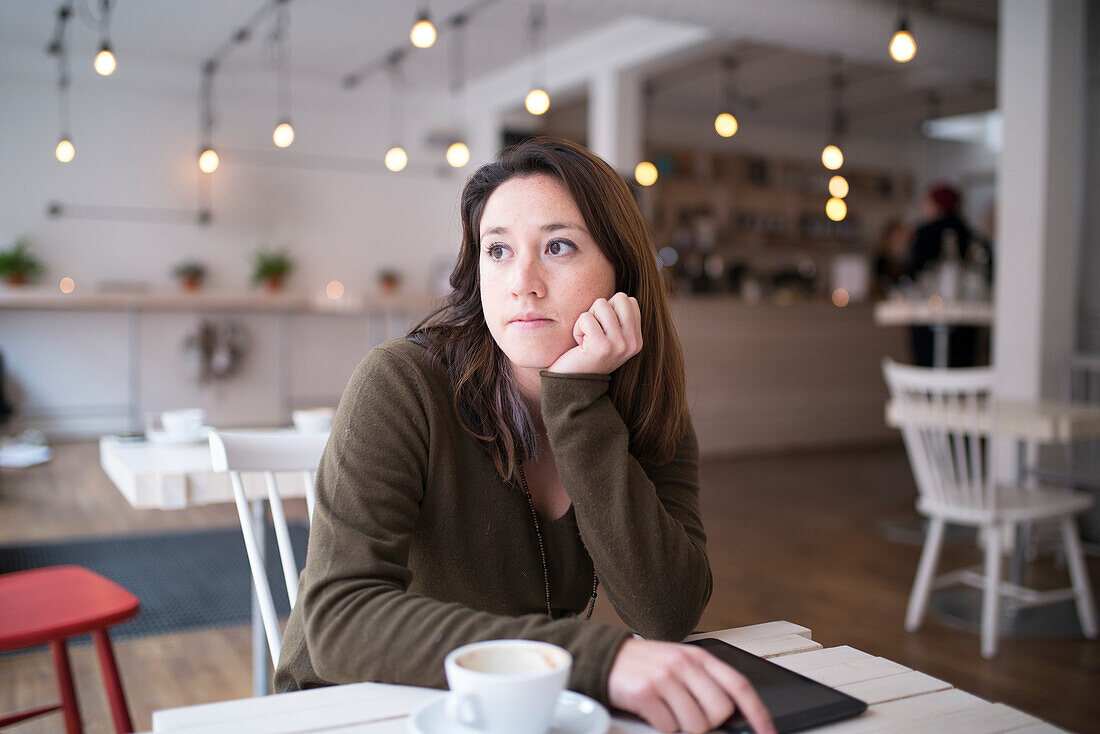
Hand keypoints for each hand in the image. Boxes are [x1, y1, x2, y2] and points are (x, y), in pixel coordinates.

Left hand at [547, 292, 641, 374]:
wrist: (571, 384)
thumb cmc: (585, 354)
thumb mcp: (609, 335)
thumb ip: (617, 316)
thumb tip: (618, 288)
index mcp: (637, 339)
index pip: (629, 300)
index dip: (610, 309)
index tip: (602, 330)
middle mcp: (633, 342)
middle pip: (619, 297)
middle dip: (600, 310)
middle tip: (593, 332)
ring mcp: (619, 345)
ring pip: (601, 304)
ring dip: (586, 319)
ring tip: (586, 339)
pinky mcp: (601, 347)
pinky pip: (586, 318)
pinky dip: (577, 328)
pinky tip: (579, 345)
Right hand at [608, 639, 774, 733]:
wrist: (606, 657)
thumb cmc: (647, 664)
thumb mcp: (680, 663)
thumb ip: (705, 682)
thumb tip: (733, 714)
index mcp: (698, 657)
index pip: (738, 686)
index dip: (757, 713)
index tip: (768, 733)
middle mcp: (684, 664)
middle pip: (719, 711)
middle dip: (709, 723)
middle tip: (691, 717)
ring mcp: (664, 677)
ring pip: (696, 724)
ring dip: (684, 727)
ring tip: (670, 713)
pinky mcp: (645, 692)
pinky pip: (669, 727)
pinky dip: (663, 727)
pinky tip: (654, 713)